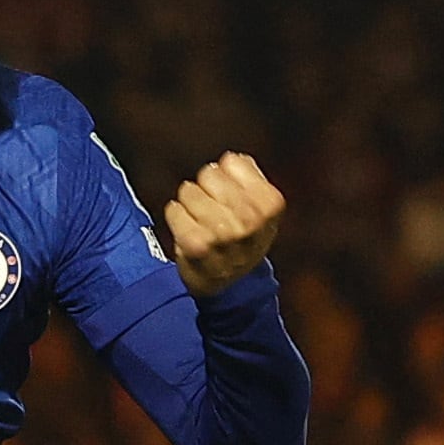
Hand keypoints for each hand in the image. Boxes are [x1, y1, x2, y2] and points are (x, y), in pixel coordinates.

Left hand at [164, 154, 284, 294]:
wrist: (231, 284)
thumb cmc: (244, 237)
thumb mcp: (262, 206)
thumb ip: (250, 175)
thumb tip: (232, 160)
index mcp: (270, 203)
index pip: (230, 161)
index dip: (226, 175)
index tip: (231, 195)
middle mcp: (250, 219)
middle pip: (208, 174)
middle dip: (206, 189)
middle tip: (213, 210)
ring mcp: (223, 234)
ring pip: (188, 190)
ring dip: (190, 204)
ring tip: (201, 221)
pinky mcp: (197, 245)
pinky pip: (173, 210)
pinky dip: (176, 216)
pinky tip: (188, 230)